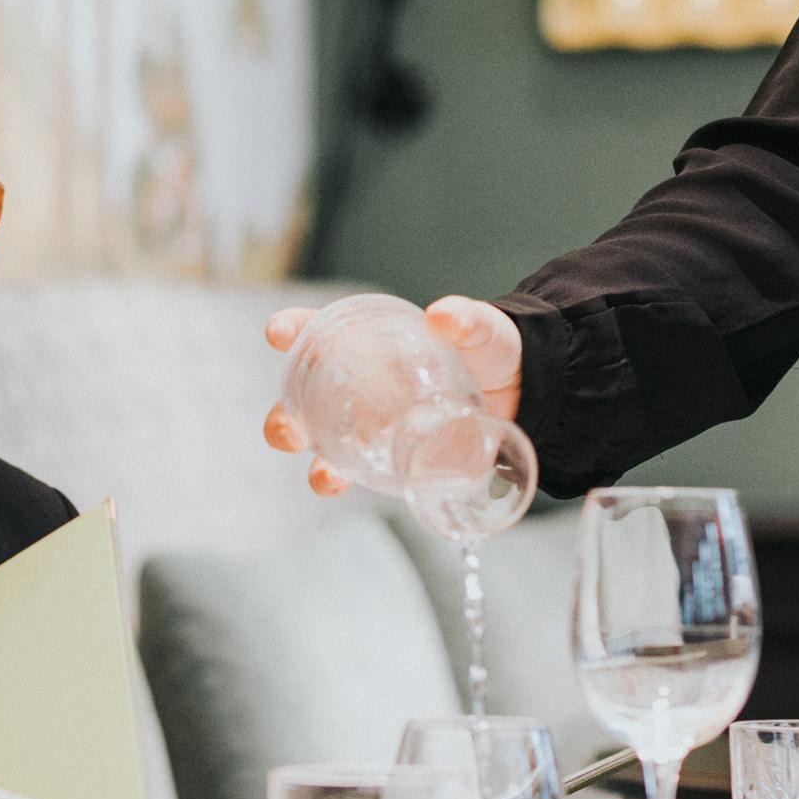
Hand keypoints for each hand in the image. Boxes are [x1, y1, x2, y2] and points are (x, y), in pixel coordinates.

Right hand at [261, 295, 525, 494]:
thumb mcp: (483, 332)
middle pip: (303, 401)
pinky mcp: (390, 458)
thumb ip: (467, 320)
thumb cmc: (491, 352)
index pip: (319, 332)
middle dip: (285, 416)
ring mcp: (370, 427)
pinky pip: (356, 473)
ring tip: (321, 475)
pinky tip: (343, 484)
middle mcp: (358, 387)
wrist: (522, 396)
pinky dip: (343, 480)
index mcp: (369, 344)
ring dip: (312, 461)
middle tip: (288, 427)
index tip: (276, 332)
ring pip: (322, 445)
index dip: (292, 329)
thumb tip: (443, 315)